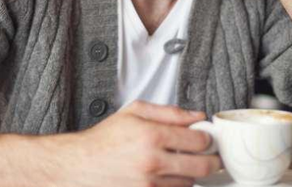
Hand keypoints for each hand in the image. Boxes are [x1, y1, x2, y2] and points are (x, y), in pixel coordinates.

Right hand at [43, 101, 219, 186]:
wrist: (79, 166)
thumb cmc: (105, 139)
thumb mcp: (134, 112)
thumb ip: (169, 111)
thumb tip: (197, 115)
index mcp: (152, 136)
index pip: (198, 140)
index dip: (207, 138)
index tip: (205, 137)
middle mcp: (152, 162)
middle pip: (202, 166)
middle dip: (212, 161)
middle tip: (211, 156)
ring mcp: (149, 185)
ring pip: (189, 184)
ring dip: (191, 175)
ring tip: (181, 164)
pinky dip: (176, 186)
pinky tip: (168, 176)